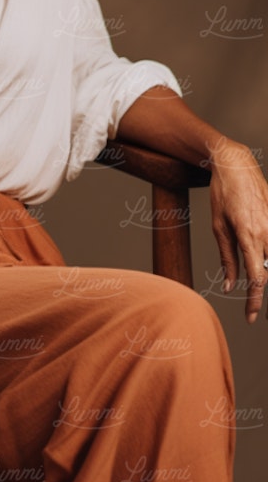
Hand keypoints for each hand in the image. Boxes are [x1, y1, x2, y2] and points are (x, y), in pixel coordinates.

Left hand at [208, 138, 267, 322]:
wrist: (237, 165)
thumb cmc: (223, 193)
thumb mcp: (218, 226)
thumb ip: (227, 257)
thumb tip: (229, 285)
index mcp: (250, 236)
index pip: (258, 278)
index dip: (254, 301)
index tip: (250, 316)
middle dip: (260, 291)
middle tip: (251, 309)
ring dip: (265, 272)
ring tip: (254, 286)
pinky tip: (261, 259)